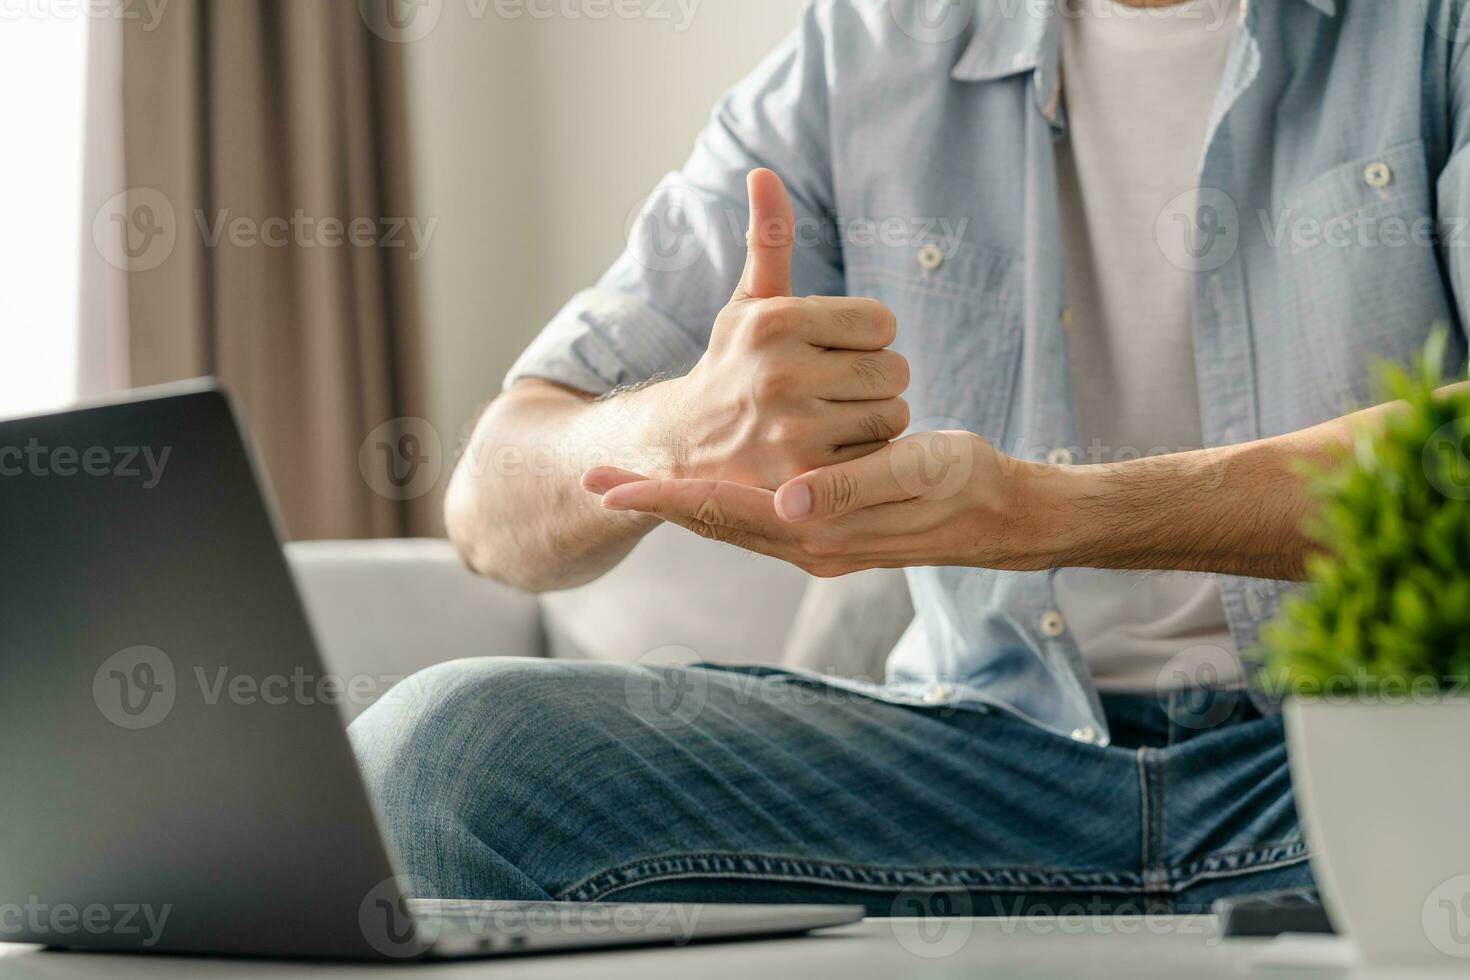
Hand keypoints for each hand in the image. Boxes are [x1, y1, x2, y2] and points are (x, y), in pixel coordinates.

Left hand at [584, 431, 1057, 576]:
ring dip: (680, 506)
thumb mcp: (916, 472)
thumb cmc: (963, 483)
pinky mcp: (827, 536)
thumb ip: (851, 487)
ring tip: (634, 487)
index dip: (664, 496)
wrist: (1000, 516)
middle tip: (597, 482)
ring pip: (729, 526)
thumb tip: (788, 500)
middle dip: (656, 503)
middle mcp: (807, 546)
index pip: (723, 511)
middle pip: (713, 523)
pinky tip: (706, 493)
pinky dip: (718, 508)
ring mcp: (815, 546)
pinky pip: (754, 525)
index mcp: (820, 530)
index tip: (610, 485)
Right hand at [655, 169, 909, 488]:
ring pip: (892, 414)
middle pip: (895, 370)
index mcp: (775, 321)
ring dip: (873, 419)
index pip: (882, 322)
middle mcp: (782, 373)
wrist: (684, 449)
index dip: (865, 336)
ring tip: (830, 420)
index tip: (832, 350)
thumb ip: (768, 239)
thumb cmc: (731, 365)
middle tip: (833, 389)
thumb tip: (763, 173)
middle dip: (872, 378)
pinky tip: (829, 452)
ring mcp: (794, 430)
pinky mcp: (807, 477)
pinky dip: (865, 458)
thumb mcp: (748, 302)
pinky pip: (878, 458)